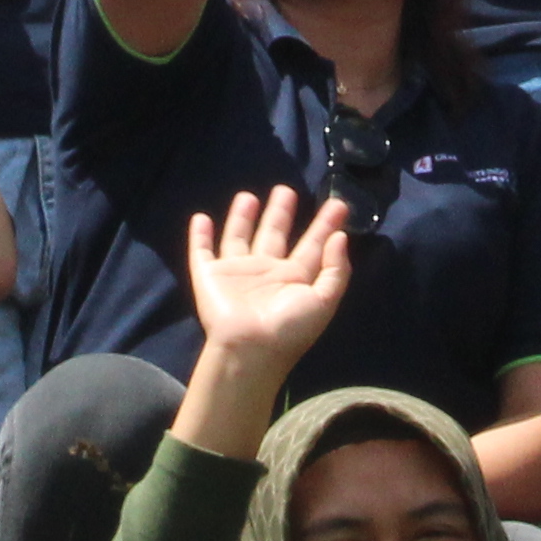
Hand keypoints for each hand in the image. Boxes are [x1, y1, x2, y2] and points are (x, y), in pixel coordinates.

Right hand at [183, 184, 355, 385]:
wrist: (249, 350)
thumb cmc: (289, 328)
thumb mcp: (324, 301)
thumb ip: (335, 269)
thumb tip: (341, 237)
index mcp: (295, 278)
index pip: (313, 245)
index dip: (325, 226)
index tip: (338, 204)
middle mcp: (267, 271)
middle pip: (275, 235)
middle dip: (281, 213)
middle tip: (286, 190)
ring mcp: (237, 272)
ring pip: (239, 238)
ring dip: (243, 218)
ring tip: (249, 196)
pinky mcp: (209, 275)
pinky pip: (202, 251)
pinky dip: (200, 235)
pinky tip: (200, 218)